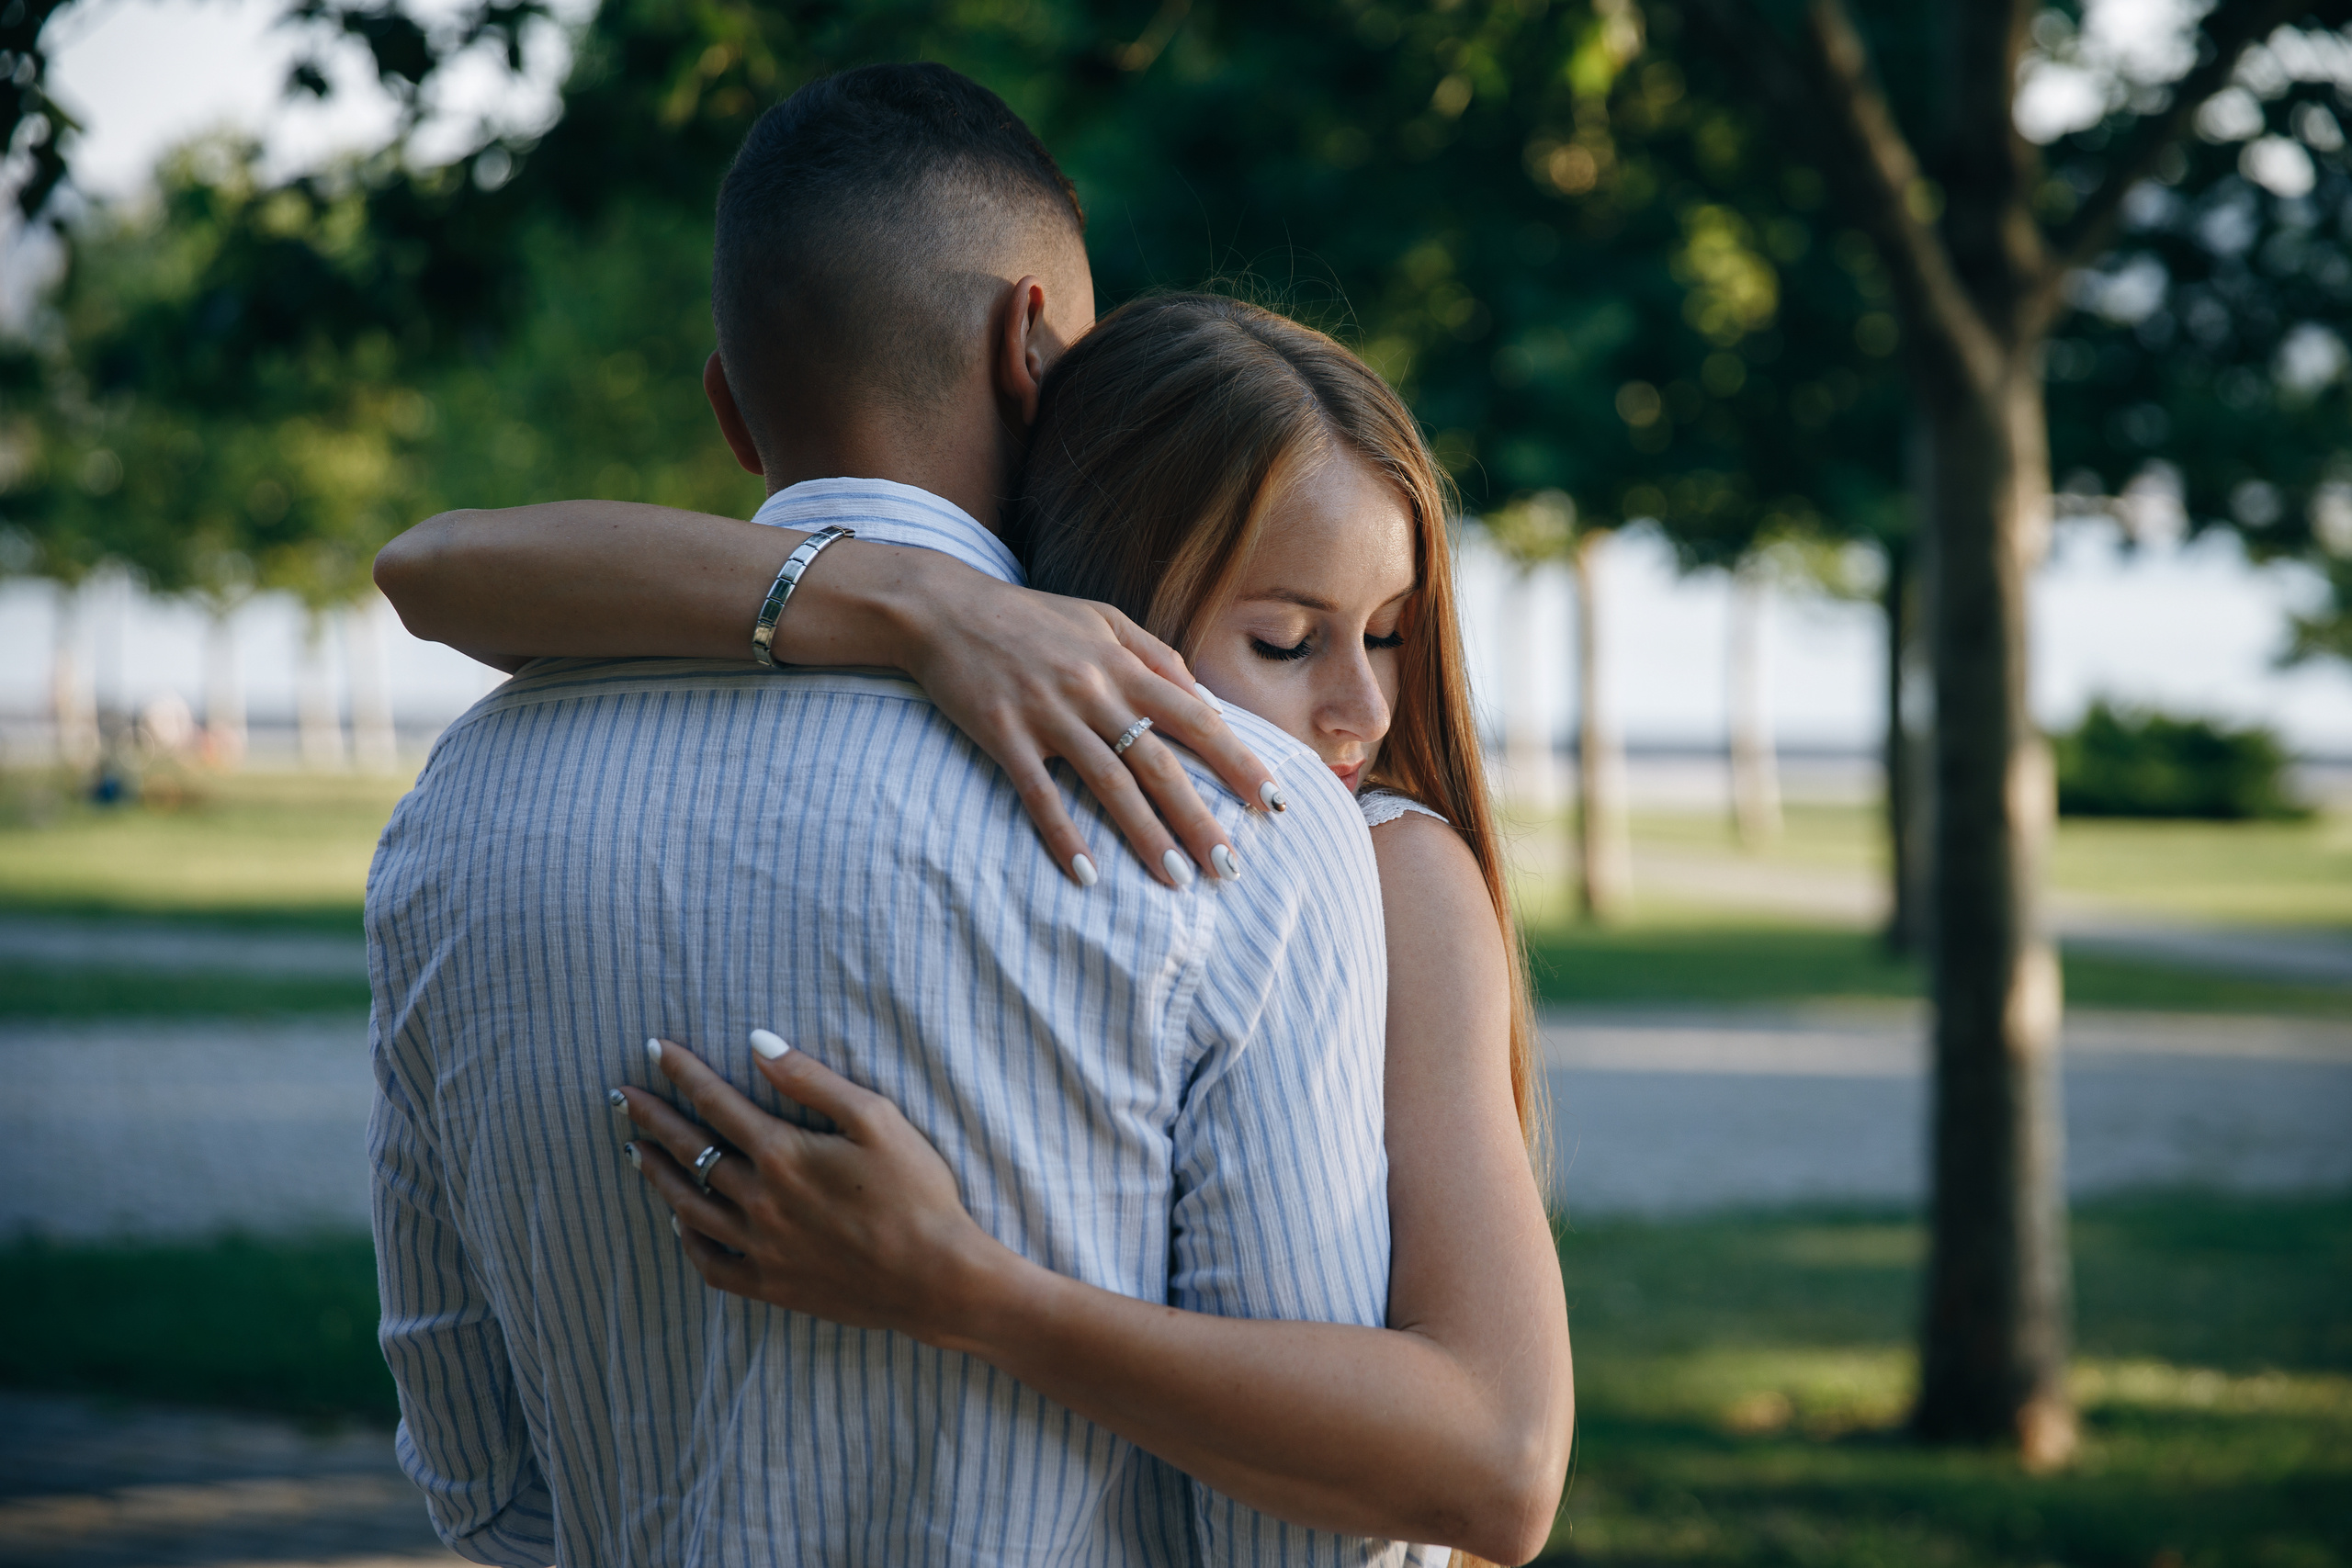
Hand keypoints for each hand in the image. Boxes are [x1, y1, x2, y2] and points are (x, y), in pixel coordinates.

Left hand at [616, 1034, 1017, 1346]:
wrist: (935, 1277)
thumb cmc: (916, 1192)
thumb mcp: (875, 1119)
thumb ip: (811, 1080)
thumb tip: (759, 1042)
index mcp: (783, 1154)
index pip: (716, 1103)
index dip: (683, 1073)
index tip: (654, 1049)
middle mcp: (760, 1200)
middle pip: (690, 1151)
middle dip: (653, 1118)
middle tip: (623, 1097)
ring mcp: (760, 1247)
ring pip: (689, 1206)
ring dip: (657, 1175)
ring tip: (635, 1152)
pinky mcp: (771, 1284)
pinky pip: (710, 1263)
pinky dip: (688, 1239)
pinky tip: (680, 1222)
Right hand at [892, 558, 1282, 887]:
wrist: (944, 609)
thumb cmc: (1031, 617)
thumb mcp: (1103, 619)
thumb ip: (1157, 655)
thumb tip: (1204, 700)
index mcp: (1124, 664)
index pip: (1197, 719)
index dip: (1237, 762)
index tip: (1271, 802)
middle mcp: (1094, 690)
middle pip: (1160, 762)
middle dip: (1200, 817)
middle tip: (1231, 867)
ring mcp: (1048, 714)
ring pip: (1109, 783)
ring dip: (1145, 836)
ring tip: (1176, 880)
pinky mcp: (1004, 735)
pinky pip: (1039, 793)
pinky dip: (1064, 834)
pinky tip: (1086, 874)